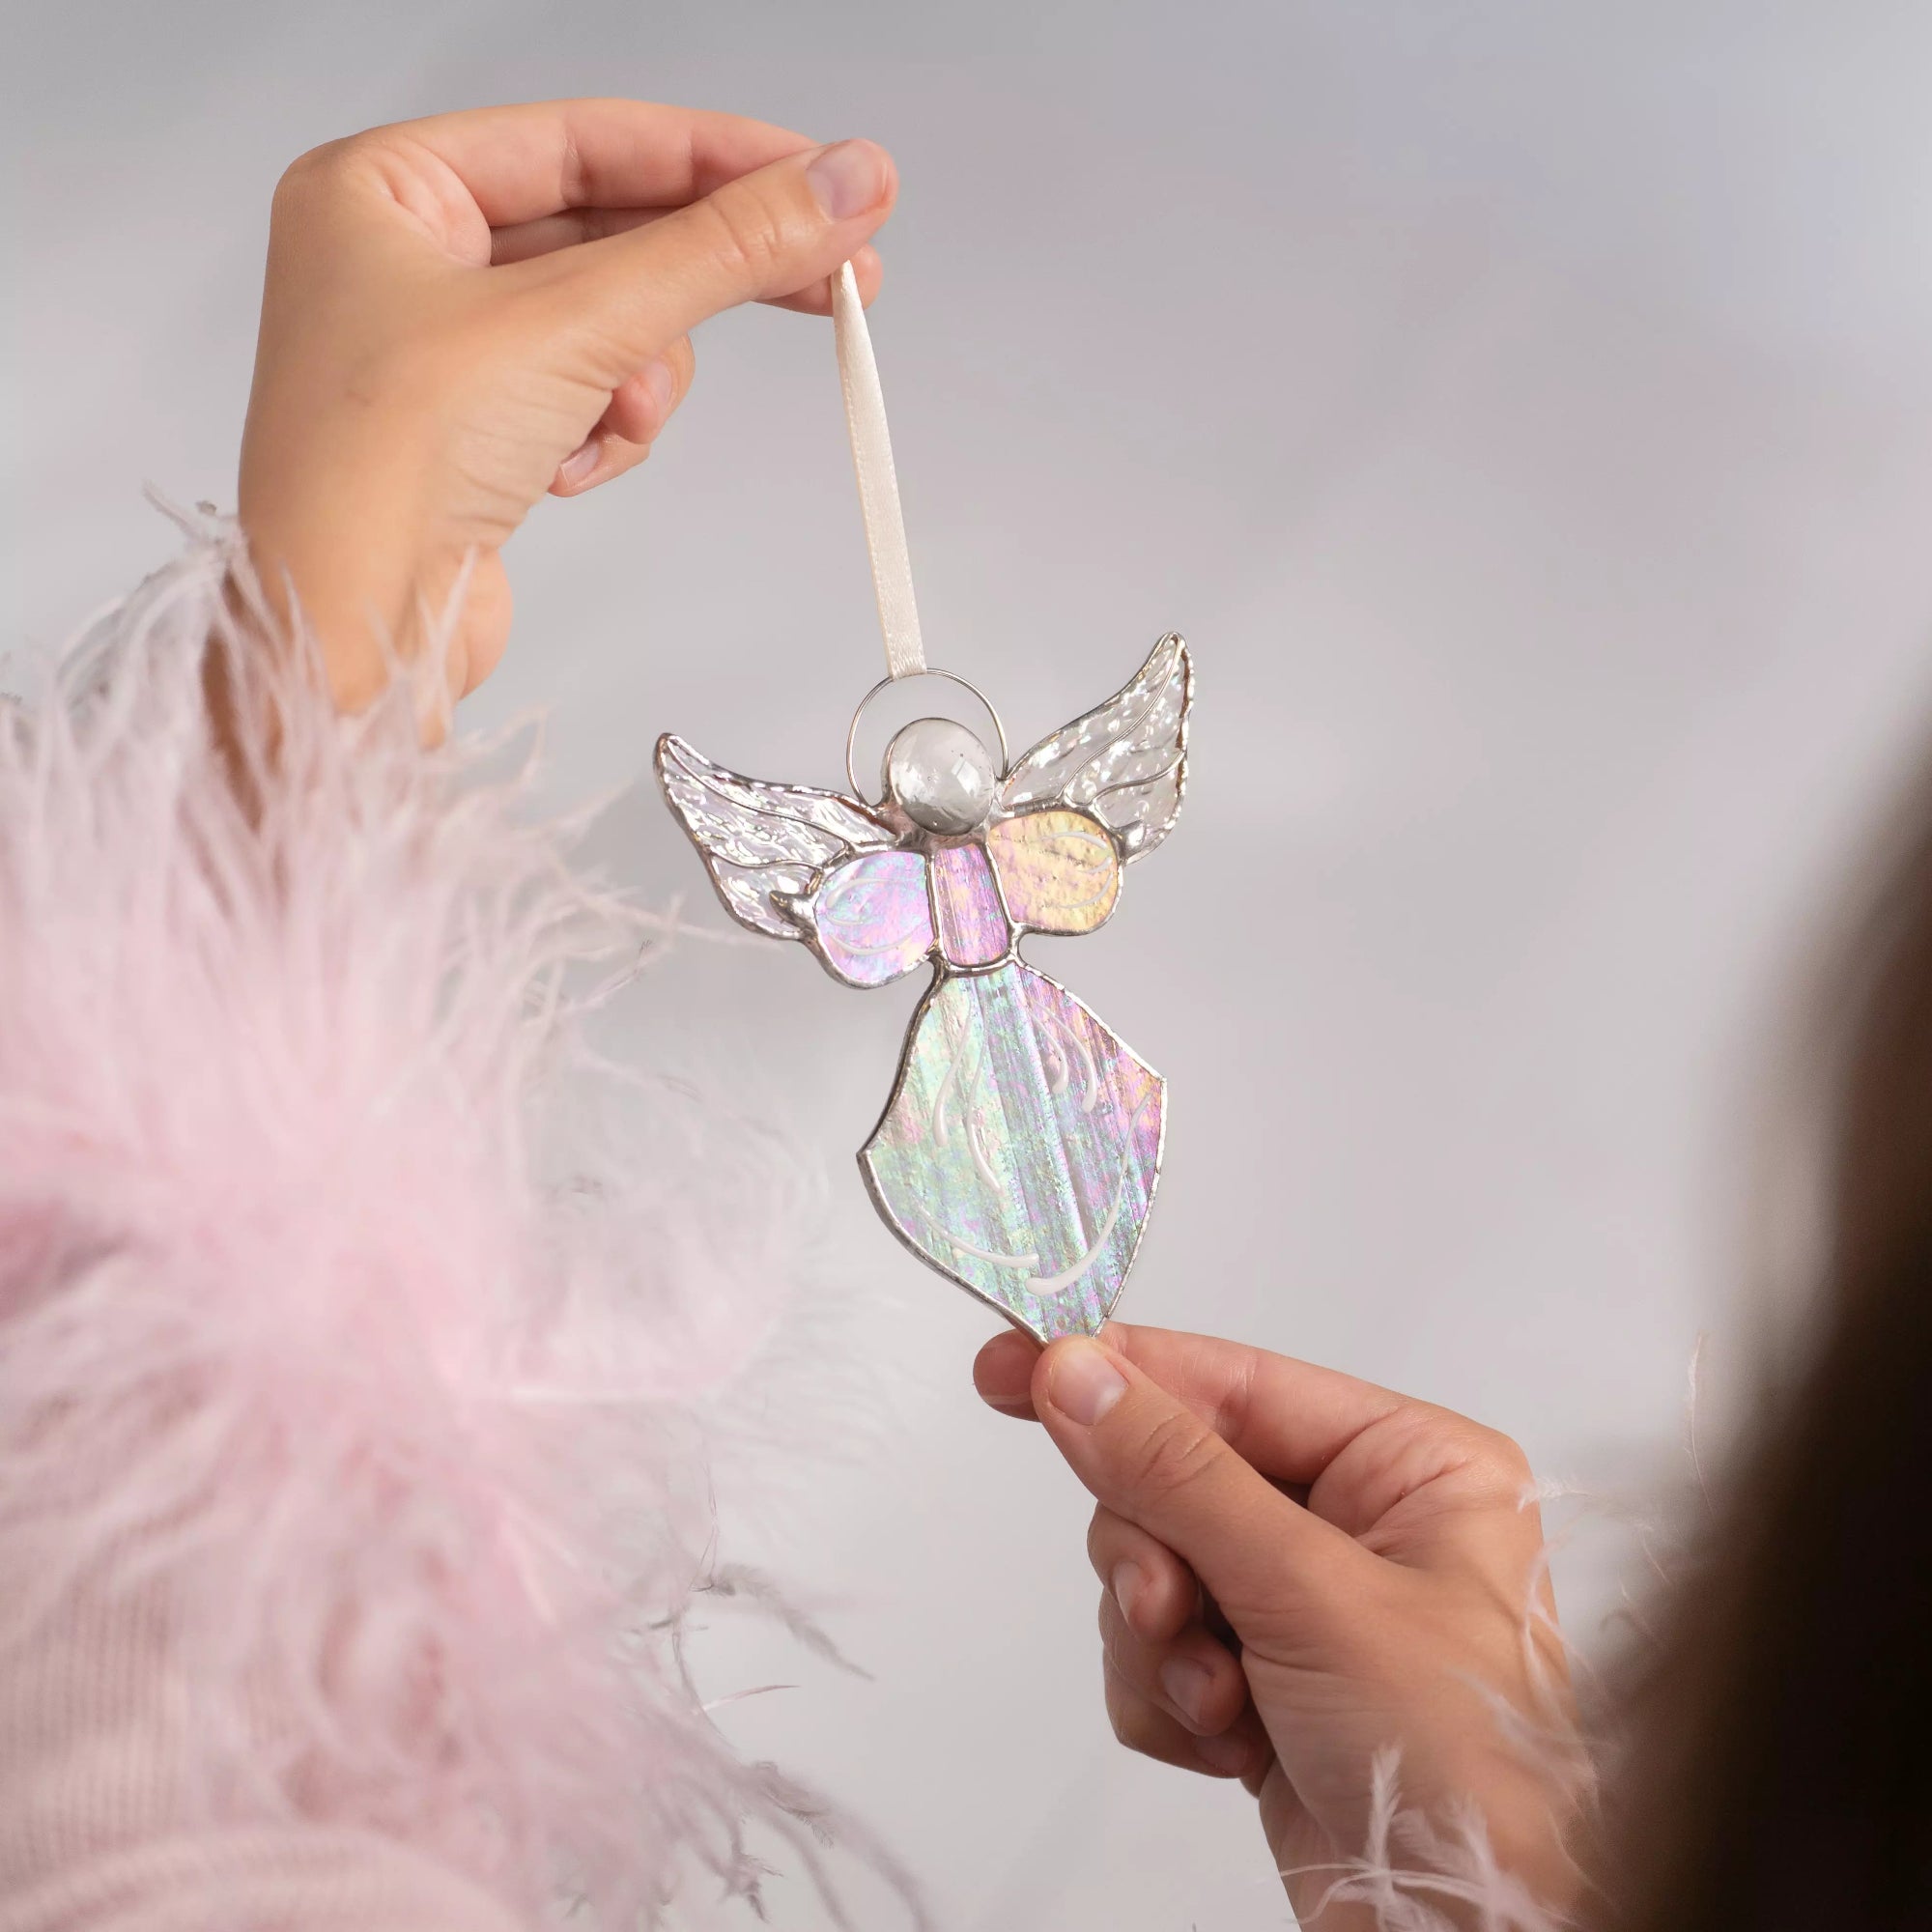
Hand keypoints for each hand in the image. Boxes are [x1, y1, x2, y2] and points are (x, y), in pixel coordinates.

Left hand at [237, 99, 895, 719]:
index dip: (716, 157)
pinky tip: (570, 469)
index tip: (821, 177)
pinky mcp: (480, 435)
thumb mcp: (578, 324)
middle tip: (833, 277)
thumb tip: (845, 184)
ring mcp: (444, 353)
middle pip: (609, 231)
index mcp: (385, 187)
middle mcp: (406, 257)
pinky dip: (605, 432)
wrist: (352, 631)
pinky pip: (591, 397)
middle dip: (706, 273)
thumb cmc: (386, 467)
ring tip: (621, 419)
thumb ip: (722, 249)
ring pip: (612, 325)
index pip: (586, 139)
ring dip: (641, 376)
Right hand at [974, 1323, 1583, 1927]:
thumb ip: (1177, 1474)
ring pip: (1156, 1568)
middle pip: (1176, 1477)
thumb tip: (1076, 1373)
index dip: (1120, 1372)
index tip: (1012, 1362)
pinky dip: (1172, 1701)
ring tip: (1223, 1703)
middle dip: (1158, 1557)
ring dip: (1166, 1645)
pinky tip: (1233, 1747)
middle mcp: (1362, 1522)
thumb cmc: (1458, 1763)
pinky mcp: (1267, 1684)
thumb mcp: (1310, 1593)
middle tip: (1168, 1611)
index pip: (1232, 1381)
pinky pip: (1159, 1651)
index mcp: (1410, 1465)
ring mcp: (1308, 1606)